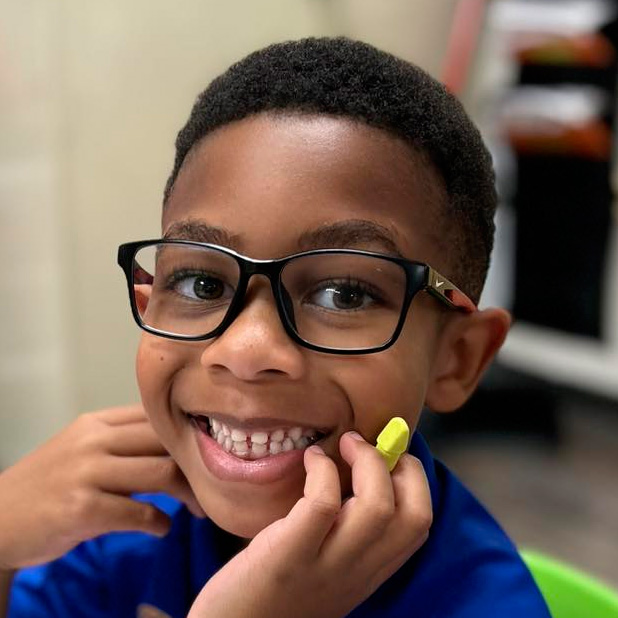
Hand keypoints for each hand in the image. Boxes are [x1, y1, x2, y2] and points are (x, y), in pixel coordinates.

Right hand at [0, 404, 203, 569]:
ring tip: (197, 508)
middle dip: (194, 463)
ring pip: (160, 473)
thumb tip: (173, 441)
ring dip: (187, 495)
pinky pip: (138, 513)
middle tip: (210, 483)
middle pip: (164, 441)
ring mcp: (86, 473)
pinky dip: (158, 523)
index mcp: (96, 423)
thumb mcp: (80, 448)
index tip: (207, 451)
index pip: (155, 416)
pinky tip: (161, 528)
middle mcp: (93, 441)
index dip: (186, 433)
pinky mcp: (81, 509)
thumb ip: (121, 440)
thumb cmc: (48, 484)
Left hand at [188, 431, 431, 617]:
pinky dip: (323, 471)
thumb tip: (356, 476)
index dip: (415, 481)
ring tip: (342, 444)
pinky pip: (322, 504)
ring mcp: (324, 567)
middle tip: (366, 445)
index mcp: (368, 572)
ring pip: (376, 508)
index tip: (390, 458)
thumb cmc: (273, 592)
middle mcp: (356, 572)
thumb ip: (346, 537)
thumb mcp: (325, 569)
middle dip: (401, 466)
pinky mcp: (287, 557)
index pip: (418, 525)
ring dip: (366, 461)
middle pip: (412, 514)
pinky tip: (310, 459)